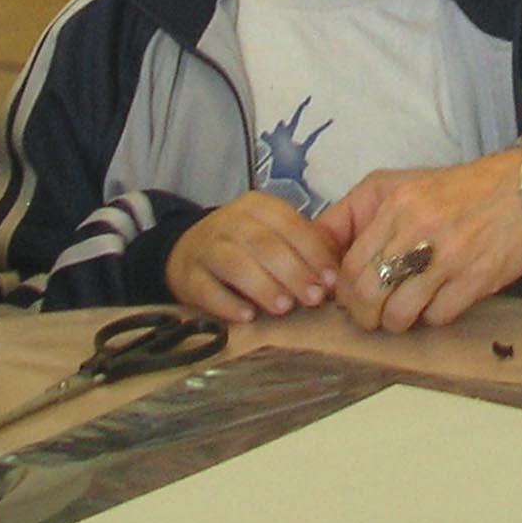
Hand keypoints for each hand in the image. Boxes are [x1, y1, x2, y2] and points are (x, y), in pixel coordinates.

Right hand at [164, 193, 340, 322]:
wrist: (188, 251)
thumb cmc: (245, 246)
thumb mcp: (273, 235)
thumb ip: (302, 248)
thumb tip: (334, 275)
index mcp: (258, 206)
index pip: (289, 224)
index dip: (313, 252)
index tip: (331, 279)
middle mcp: (230, 221)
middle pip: (264, 244)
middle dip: (293, 272)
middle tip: (313, 298)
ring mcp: (205, 246)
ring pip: (236, 264)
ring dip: (264, 286)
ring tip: (284, 307)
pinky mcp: (187, 275)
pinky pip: (207, 289)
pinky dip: (228, 304)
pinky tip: (248, 316)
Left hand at [320, 153, 521, 333]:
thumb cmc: (453, 192)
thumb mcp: (396, 186)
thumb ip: (353, 216)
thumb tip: (320, 256)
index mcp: (395, 203)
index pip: (349, 265)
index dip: (342, 292)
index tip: (346, 296)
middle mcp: (419, 227)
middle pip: (369, 293)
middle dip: (363, 314)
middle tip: (369, 314)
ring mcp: (449, 256)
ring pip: (399, 313)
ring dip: (394, 322)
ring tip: (400, 312)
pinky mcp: (476, 279)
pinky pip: (437, 316)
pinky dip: (431, 317)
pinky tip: (436, 301)